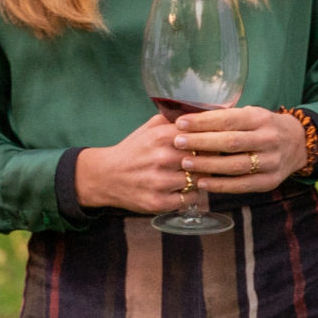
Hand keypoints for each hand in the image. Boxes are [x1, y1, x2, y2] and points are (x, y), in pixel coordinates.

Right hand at [75, 115, 204, 215]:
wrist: (106, 176)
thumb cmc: (132, 151)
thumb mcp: (148, 129)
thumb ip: (173, 120)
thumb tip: (201, 115)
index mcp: (161, 136)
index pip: (201, 135)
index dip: (208, 140)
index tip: (211, 144)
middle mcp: (161, 158)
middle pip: (203, 159)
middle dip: (206, 160)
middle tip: (206, 162)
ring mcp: (160, 182)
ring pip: (198, 180)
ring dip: (199, 179)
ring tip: (193, 176)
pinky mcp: (158, 202)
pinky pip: (190, 199)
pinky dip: (191, 195)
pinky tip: (184, 189)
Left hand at [172, 107, 305, 194]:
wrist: (298, 143)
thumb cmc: (263, 127)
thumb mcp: (251, 115)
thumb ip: (226, 118)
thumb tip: (189, 120)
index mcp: (261, 118)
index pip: (229, 119)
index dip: (203, 122)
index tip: (180, 123)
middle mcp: (268, 139)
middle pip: (231, 142)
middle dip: (201, 142)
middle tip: (178, 142)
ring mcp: (271, 162)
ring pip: (236, 165)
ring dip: (208, 165)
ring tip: (185, 163)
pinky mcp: (270, 181)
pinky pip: (242, 185)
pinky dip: (220, 185)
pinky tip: (202, 182)